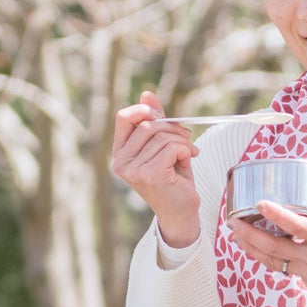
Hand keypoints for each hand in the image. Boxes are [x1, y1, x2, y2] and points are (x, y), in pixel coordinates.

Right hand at [110, 91, 200, 247]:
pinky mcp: (150, 175)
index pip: (124, 117)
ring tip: (186, 156)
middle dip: (173, 129)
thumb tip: (147, 94)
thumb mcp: (163, 145)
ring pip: (163, 136)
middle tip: (187, 141)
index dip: (145, 110)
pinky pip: (172, 147)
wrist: (181, 212)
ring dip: (182, 142)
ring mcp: (133, 170)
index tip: (163, 117)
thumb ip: (154, 121)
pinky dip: (185, 151)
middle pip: (149, 125)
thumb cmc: (173, 179)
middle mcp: (121, 162)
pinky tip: (186, 163)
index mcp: (120, 153)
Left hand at [226, 163, 306, 306]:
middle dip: (248, 235)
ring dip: (253, 250)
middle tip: (232, 222)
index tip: (258, 202)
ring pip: (273, 262)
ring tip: (237, 237)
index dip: (274, 213)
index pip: (295, 225)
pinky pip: (285, 270)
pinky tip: (261, 250)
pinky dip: (270, 260)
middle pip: (273, 248)